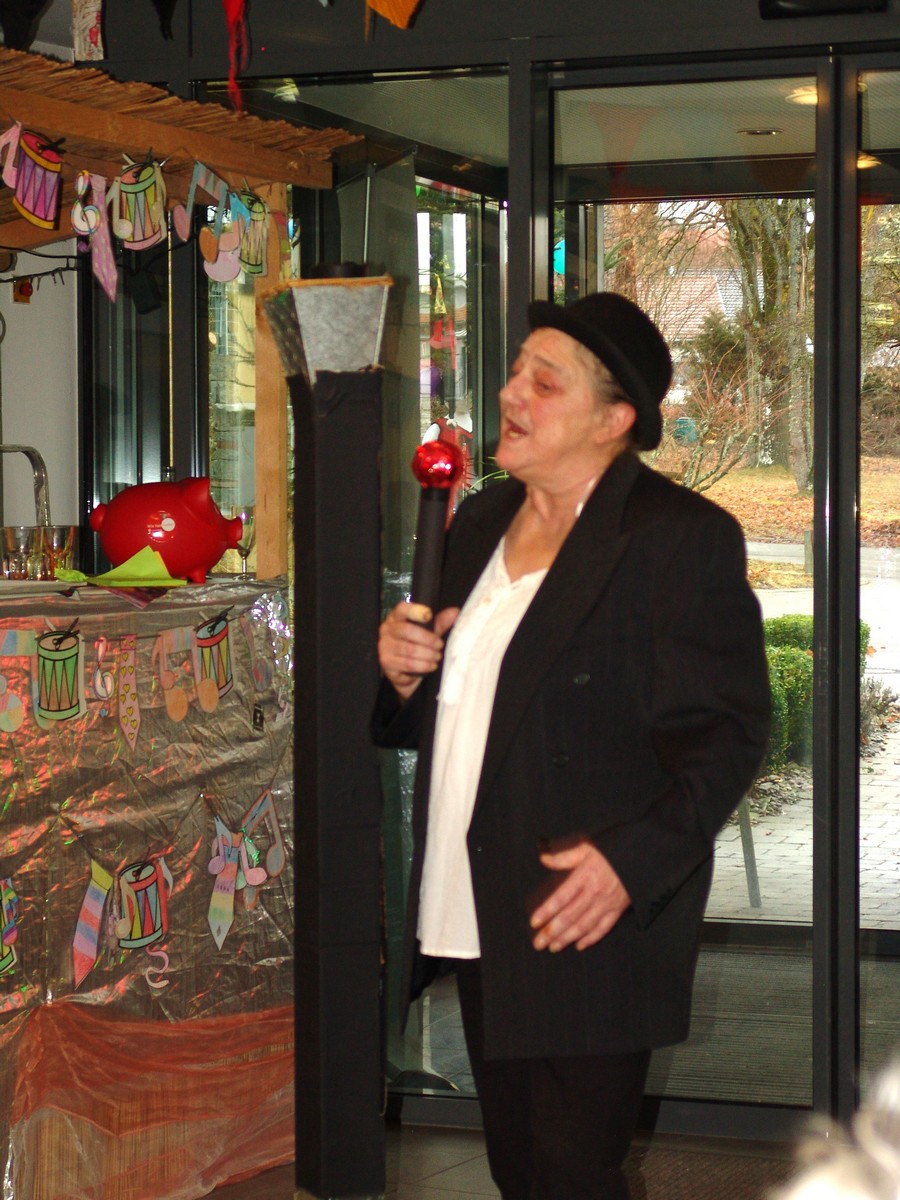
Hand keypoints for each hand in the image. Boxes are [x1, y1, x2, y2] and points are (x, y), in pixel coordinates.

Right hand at [378, 602, 458, 700]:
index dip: (415, 611)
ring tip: (437, 657)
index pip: (402, 609)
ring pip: (409, 649)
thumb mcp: (429, 632)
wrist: (405, 672)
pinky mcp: (386, 663)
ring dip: (427, 654)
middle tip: (440, 645)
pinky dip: (423, 665)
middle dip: (428, 639)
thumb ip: (440, 622)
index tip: (429, 615)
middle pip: (407, 630)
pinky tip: (431, 666)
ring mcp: (384, 647)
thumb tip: (455, 612)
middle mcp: (387, 630)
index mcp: (397, 618)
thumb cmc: (416, 646)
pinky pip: (407, 664)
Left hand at [530, 838, 630, 952]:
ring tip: (553, 947)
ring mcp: (606, 903)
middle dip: (552, 931)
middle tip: (538, 943)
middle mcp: (594, 893)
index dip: (547, 911)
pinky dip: (591, 938)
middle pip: (570, 916)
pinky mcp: (618, 910)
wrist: (641, 857)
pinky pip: (603, 928)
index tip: (534, 922)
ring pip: (584, 925)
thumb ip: (563, 857)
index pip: (561, 897)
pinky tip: (579, 945)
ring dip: (567, 938)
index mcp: (584, 876)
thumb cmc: (611, 851)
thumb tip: (543, 858)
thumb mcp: (586, 848)